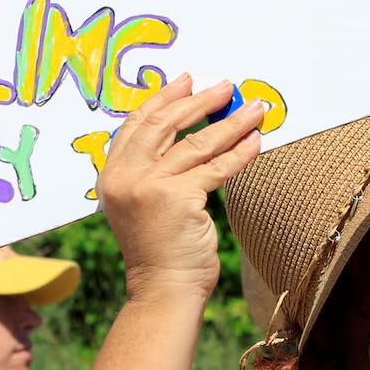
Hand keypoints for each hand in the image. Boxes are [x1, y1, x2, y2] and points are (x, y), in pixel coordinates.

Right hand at [96, 76, 264, 305]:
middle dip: (198, 101)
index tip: (186, 81)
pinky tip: (256, 140)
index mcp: (112, 174)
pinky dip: (239, 152)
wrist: (163, 289)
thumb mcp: (142, 202)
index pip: (137, 123)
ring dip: (230, 121)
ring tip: (253, 108)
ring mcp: (149, 186)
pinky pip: (216, 168)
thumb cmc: (159, 249)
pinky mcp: (178, 198)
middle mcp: (125, 176)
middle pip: (165, 124)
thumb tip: (190, 131)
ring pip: (196, 143)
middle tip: (224, 86)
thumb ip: (152, 169)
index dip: (163, 98)